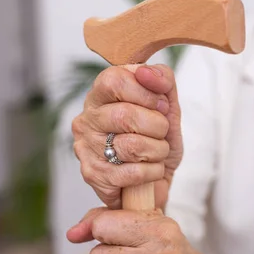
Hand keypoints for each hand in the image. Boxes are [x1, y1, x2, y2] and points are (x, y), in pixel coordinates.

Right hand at [71, 64, 182, 209]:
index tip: (160, 106)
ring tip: (156, 153)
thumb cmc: (156, 140)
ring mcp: (86, 149)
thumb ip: (162, 80)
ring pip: (132, 145)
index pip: (114, 80)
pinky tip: (151, 170)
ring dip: (157, 151)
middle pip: (125, 115)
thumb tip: (147, 72)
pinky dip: (153, 171)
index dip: (146, 93)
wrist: (156, 181)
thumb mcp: (167, 106)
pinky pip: (133, 172)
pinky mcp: (93, 175)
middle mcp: (86, 119)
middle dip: (157, 126)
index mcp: (100, 96)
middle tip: (161, 133)